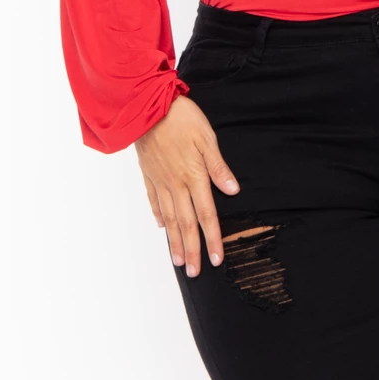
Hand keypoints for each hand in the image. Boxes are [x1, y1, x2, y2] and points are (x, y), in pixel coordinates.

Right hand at [134, 93, 240, 275]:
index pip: (206, 214)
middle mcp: (176, 184)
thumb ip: (218, 166)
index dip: (212, 238)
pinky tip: (161, 227)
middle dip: (192, 249)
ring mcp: (160, 180)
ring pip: (168, 217)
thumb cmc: (180, 117)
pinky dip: (158, 216)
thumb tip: (232, 190)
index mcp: (193, 176)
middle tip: (195, 273)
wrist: (146, 106)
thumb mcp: (206, 137)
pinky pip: (154, 200)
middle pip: (186, 223)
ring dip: (175, 240)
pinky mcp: (148, 173)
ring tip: (178, 260)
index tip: (216, 259)